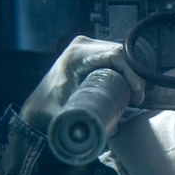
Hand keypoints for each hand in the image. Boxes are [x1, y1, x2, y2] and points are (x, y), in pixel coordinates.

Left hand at [20, 36, 145, 132]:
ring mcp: (88, 46)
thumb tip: (116, 130)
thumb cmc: (50, 108)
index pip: (116, 54)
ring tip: (134, 96)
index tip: (137, 93)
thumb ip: (90, 119)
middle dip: (135, 75)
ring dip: (132, 74)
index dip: (132, 73)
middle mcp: (83, 44)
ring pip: (121, 55)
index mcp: (77, 54)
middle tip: (137, 98)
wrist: (38, 105)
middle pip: (122, 53)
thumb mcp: (72, 111)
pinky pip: (116, 58)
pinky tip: (127, 88)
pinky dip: (125, 71)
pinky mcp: (92, 51)